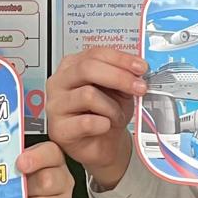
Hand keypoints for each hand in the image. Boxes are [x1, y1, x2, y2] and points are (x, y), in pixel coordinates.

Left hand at [15, 142, 74, 197]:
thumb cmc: (11, 190)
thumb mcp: (9, 169)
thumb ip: (5, 161)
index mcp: (52, 162)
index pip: (51, 153)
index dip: (37, 157)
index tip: (20, 163)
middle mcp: (61, 183)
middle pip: (47, 180)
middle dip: (25, 187)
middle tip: (11, 190)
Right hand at [46, 48, 146, 188]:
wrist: (102, 144)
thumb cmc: (106, 114)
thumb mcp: (119, 90)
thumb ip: (124, 76)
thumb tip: (137, 69)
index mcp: (72, 66)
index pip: (95, 53)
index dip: (121, 59)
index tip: (141, 67)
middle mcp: (60, 82)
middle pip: (87, 68)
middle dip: (119, 77)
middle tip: (139, 88)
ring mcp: (55, 105)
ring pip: (88, 95)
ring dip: (112, 107)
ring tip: (116, 116)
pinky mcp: (58, 129)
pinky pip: (87, 122)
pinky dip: (103, 124)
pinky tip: (104, 126)